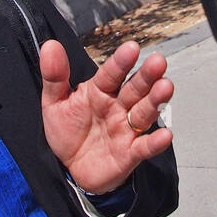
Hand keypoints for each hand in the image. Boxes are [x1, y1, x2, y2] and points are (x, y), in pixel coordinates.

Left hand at [40, 39, 173, 195]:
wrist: (69, 170)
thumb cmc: (67, 132)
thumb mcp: (54, 103)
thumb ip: (54, 76)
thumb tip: (50, 45)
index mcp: (100, 91)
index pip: (111, 74)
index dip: (121, 62)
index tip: (131, 48)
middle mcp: (117, 107)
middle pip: (135, 89)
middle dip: (147, 76)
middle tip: (158, 61)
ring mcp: (126, 129)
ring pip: (144, 112)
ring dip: (155, 101)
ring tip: (166, 87)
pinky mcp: (130, 154)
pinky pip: (144, 147)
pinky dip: (155, 142)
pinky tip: (165, 135)